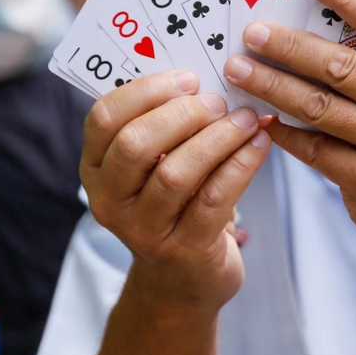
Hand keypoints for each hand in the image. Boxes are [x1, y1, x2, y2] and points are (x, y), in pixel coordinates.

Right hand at [81, 69, 273, 311]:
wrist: (183, 280)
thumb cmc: (172, 204)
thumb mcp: (154, 167)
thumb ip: (165, 125)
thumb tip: (210, 74)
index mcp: (95, 168)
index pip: (104, 118)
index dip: (146, 91)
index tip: (188, 78)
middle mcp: (110, 201)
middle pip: (136, 144)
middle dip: (183, 114)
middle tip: (219, 101)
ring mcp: (143, 230)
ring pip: (177, 172)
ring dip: (218, 137)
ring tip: (246, 119)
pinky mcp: (183, 250)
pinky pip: (214, 198)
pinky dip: (242, 163)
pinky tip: (260, 142)